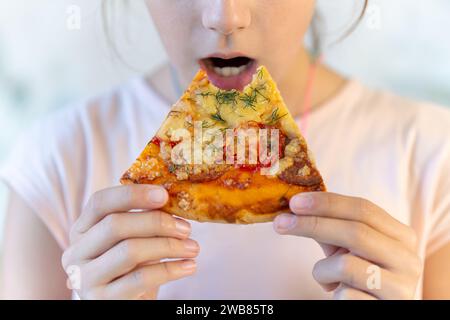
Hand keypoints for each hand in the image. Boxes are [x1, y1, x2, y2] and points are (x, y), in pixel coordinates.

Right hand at [62, 185, 198, 299]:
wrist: (126, 303)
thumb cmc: (131, 269)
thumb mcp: (131, 241)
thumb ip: (142, 221)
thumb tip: (173, 199)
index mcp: (81, 230)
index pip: (100, 202)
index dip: (132, 194)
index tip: (164, 194)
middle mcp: (76, 253)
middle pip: (115, 225)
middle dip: (156, 222)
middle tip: (186, 228)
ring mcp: (85, 279)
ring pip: (130, 251)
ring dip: (168, 246)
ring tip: (193, 248)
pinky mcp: (102, 300)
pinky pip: (141, 278)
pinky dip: (170, 270)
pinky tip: (189, 266)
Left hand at [273, 192, 421, 299]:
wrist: (374, 308)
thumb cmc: (357, 276)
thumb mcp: (348, 248)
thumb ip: (331, 226)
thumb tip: (295, 205)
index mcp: (402, 236)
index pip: (364, 209)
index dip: (327, 203)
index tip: (295, 202)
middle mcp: (408, 260)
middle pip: (355, 232)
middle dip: (312, 224)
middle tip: (280, 223)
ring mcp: (401, 288)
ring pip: (346, 265)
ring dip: (322, 270)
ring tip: (324, 277)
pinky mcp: (386, 310)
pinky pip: (345, 294)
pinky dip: (331, 292)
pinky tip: (338, 294)